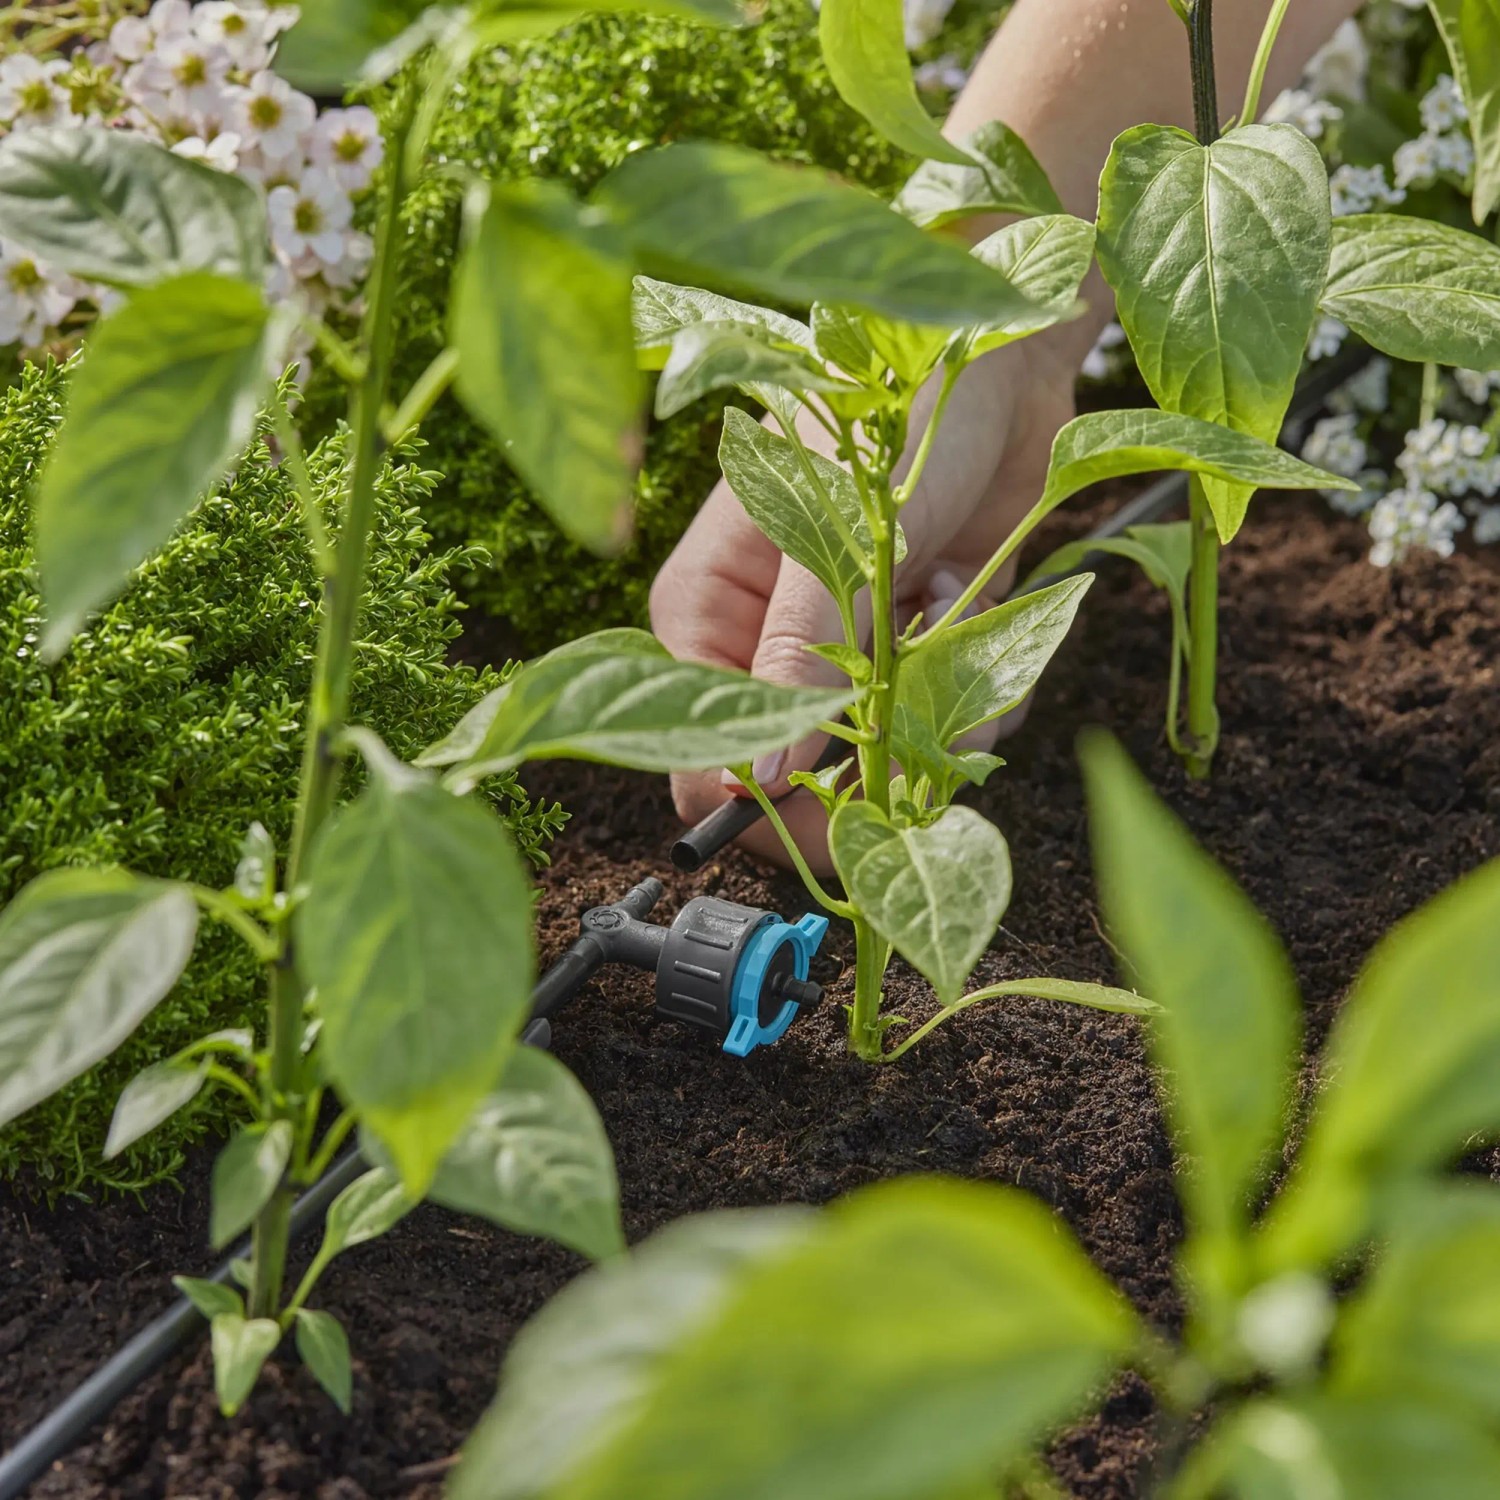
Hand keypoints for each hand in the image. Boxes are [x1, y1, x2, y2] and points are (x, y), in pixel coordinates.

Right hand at [649, 335, 1077, 873]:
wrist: (999, 361)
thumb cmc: (890, 413)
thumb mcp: (836, 538)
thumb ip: (797, 657)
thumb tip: (759, 777)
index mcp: (704, 612)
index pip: (699, 754)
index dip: (764, 799)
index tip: (842, 801)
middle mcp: (760, 643)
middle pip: (790, 773)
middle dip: (867, 759)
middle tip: (918, 708)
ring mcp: (836, 651)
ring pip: (875, 759)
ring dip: (929, 710)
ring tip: (943, 607)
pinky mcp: (906, 650)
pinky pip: (934, 723)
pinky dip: (969, 686)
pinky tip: (962, 594)